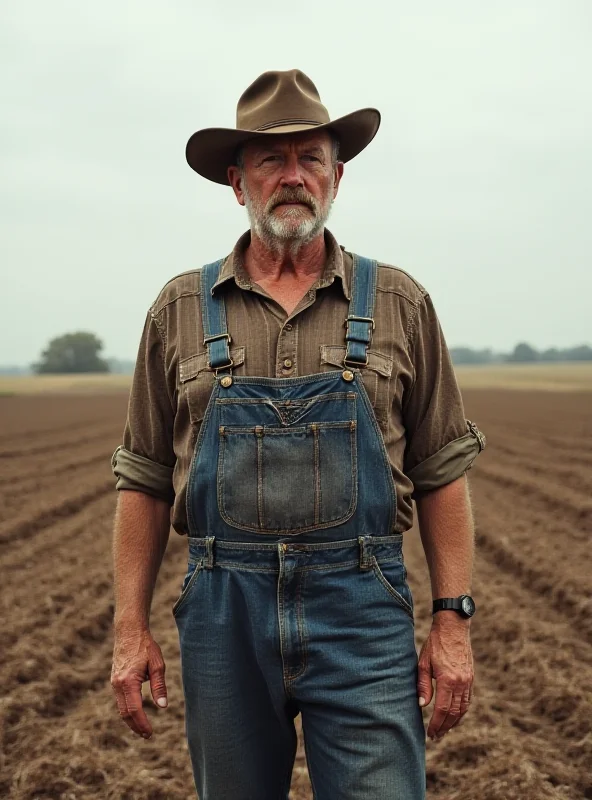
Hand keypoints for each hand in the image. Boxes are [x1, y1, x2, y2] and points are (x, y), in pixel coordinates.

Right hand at [111, 629, 167, 738]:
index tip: (150, 733)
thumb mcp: (157, 664)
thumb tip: (162, 706)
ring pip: (121, 708)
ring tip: (142, 729)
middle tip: (147, 736)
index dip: (142, 723)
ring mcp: (114, 683)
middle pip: (125, 713)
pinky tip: (136, 714)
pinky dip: (127, 710)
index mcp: (128, 681)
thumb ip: (159, 686)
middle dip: (135, 726)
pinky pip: (120, 700)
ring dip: (131, 720)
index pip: (134, 709)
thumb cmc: (145, 646)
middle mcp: (117, 684)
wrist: (129, 632)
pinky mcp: (114, 680)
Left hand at [417, 614, 473, 739]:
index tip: (430, 733)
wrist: (453, 627)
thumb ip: (423, 684)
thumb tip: (422, 705)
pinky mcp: (471, 677)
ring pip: (463, 708)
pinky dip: (462, 711)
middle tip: (436, 736)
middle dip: (445, 727)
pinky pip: (468, 700)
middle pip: (453, 713)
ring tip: (445, 730)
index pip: (442, 709)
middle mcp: (461, 682)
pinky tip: (455, 716)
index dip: (436, 724)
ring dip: (454, 722)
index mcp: (448, 679)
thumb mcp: (424, 662)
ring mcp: (468, 680)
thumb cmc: (435, 643)